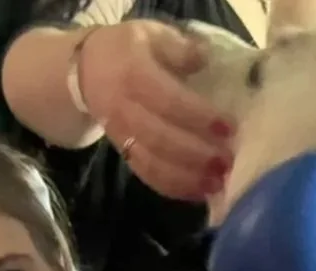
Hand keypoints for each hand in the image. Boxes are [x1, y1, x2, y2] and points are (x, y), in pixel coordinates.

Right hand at [77, 20, 234, 200]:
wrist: (86, 72)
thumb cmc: (128, 50)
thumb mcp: (152, 35)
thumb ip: (179, 48)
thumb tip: (205, 58)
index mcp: (132, 75)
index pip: (168, 100)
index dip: (199, 117)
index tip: (228, 127)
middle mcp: (124, 110)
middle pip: (161, 139)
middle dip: (197, 155)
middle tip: (227, 162)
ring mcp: (122, 137)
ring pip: (154, 164)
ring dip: (187, 177)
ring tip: (218, 183)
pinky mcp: (125, 155)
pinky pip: (148, 176)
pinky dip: (174, 187)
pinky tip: (199, 191)